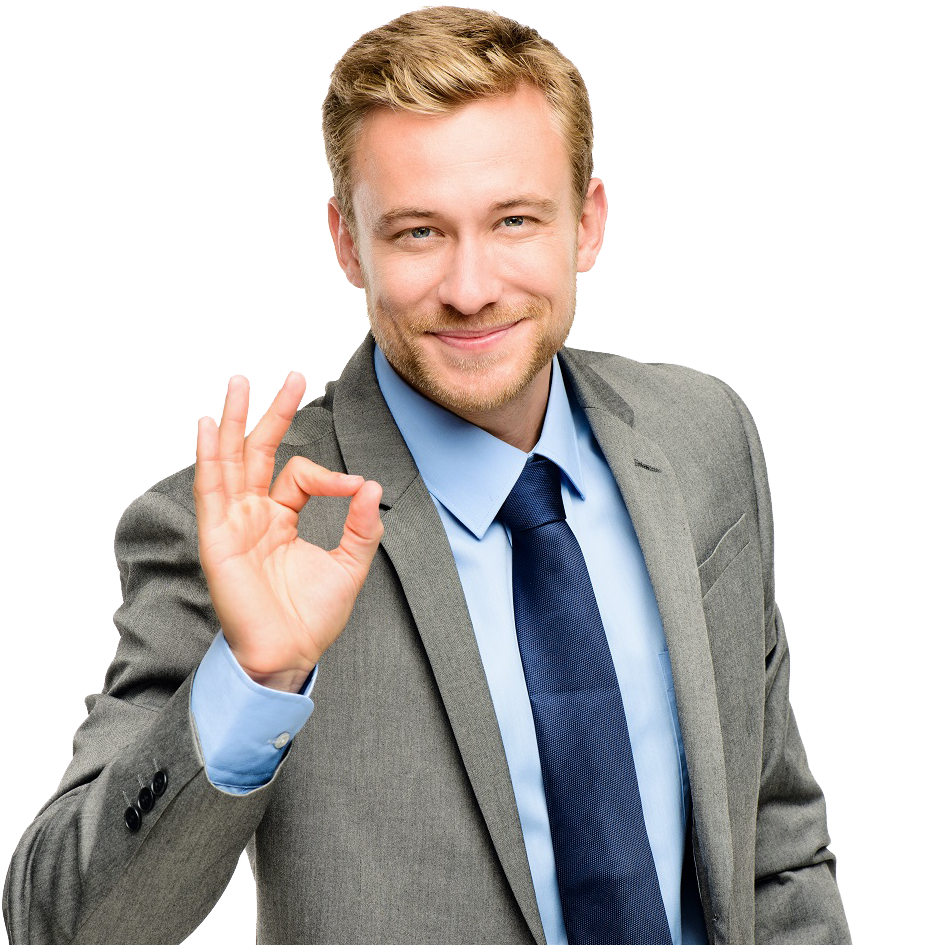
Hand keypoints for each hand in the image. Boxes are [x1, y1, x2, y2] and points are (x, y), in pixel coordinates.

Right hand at [193, 373, 382, 691]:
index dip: (329, 475)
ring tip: (239, 381)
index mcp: (281, 518)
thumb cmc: (313, 616)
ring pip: (230, 460)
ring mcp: (233, 524)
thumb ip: (361, 524)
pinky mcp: (218, 539)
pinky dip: (208, 456)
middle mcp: (253, 515)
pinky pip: (210, 490)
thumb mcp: (350, 564)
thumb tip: (370, 483)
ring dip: (233, 420)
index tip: (354, 487)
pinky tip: (206, 425)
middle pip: (258, 451)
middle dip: (272, 412)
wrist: (289, 654)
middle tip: (290, 376)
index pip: (300, 475)